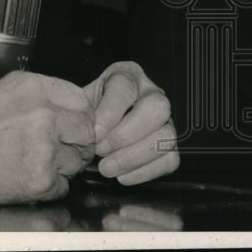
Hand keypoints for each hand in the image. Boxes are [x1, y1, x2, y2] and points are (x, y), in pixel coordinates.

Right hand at [0, 70, 95, 205]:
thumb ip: (33, 98)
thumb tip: (65, 110)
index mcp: (30, 87)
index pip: (80, 100)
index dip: (75, 114)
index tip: (67, 123)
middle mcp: (42, 115)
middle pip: (87, 130)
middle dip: (75, 140)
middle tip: (55, 146)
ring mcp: (43, 150)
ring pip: (77, 161)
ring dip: (62, 164)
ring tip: (26, 161)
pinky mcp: (39, 181)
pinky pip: (62, 186)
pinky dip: (47, 186)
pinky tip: (19, 176)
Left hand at [83, 61, 179, 184]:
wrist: (97, 121)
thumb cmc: (90, 108)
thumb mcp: (81, 101)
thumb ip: (83, 111)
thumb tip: (84, 131)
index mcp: (127, 75)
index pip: (124, 86)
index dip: (109, 112)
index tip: (94, 133)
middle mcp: (152, 93)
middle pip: (156, 108)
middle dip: (125, 135)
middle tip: (100, 150)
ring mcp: (166, 119)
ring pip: (165, 137)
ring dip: (133, 157)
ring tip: (106, 167)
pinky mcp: (170, 145)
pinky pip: (170, 159)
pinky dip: (145, 172)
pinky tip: (122, 176)